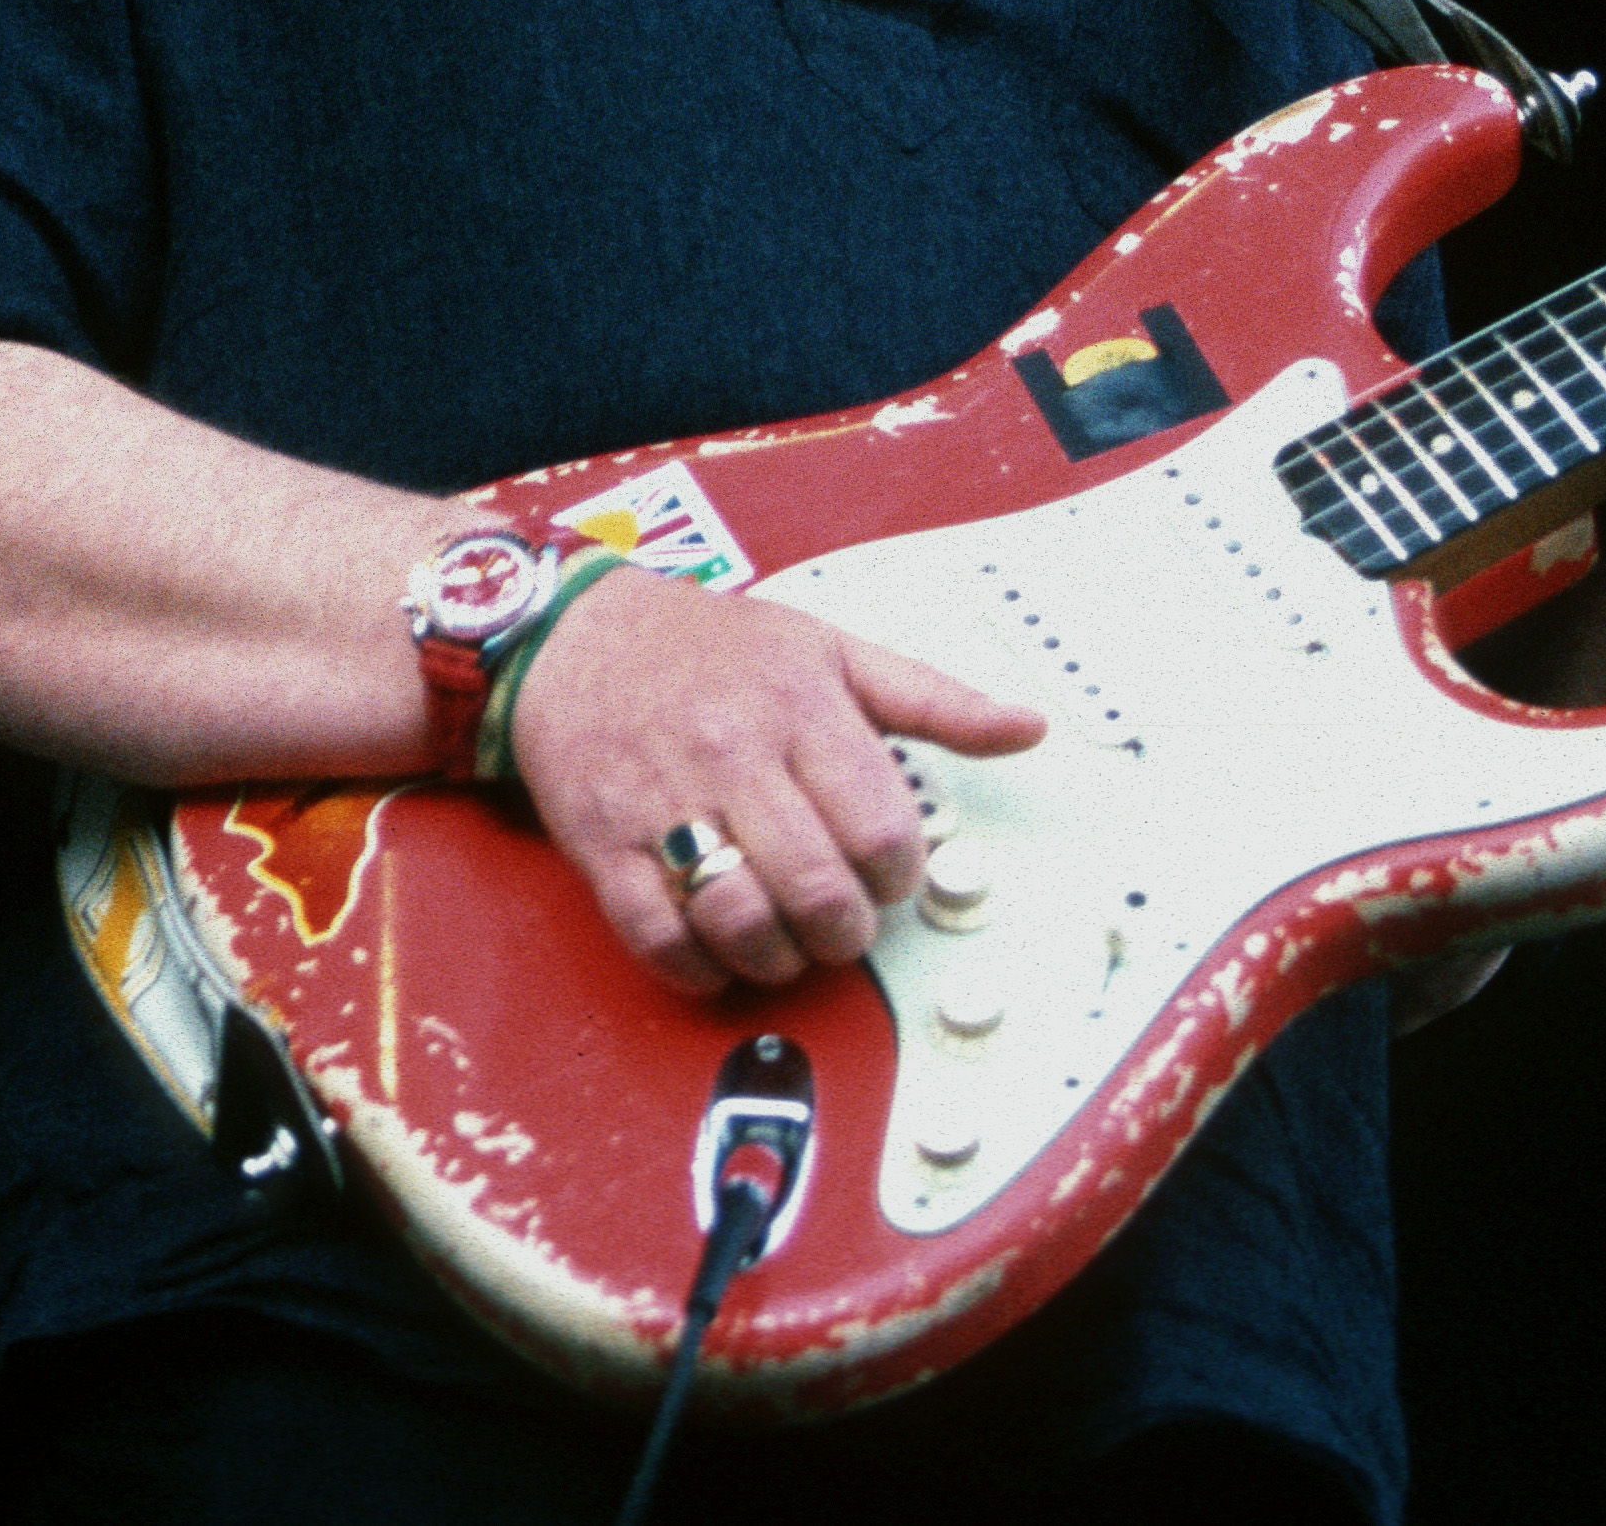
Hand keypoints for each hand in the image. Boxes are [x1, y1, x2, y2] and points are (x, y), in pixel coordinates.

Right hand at [504, 564, 1048, 995]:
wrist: (578, 638)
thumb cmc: (713, 648)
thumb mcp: (834, 650)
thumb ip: (935, 699)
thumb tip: (1027, 727)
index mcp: (800, 709)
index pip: (879, 825)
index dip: (900, 871)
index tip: (890, 872)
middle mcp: (734, 757)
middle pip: (817, 885)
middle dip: (847, 928)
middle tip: (845, 924)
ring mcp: (664, 806)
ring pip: (740, 920)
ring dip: (779, 956)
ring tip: (789, 943)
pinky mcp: (605, 848)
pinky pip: (657, 937)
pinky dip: (698, 966)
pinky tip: (721, 953)